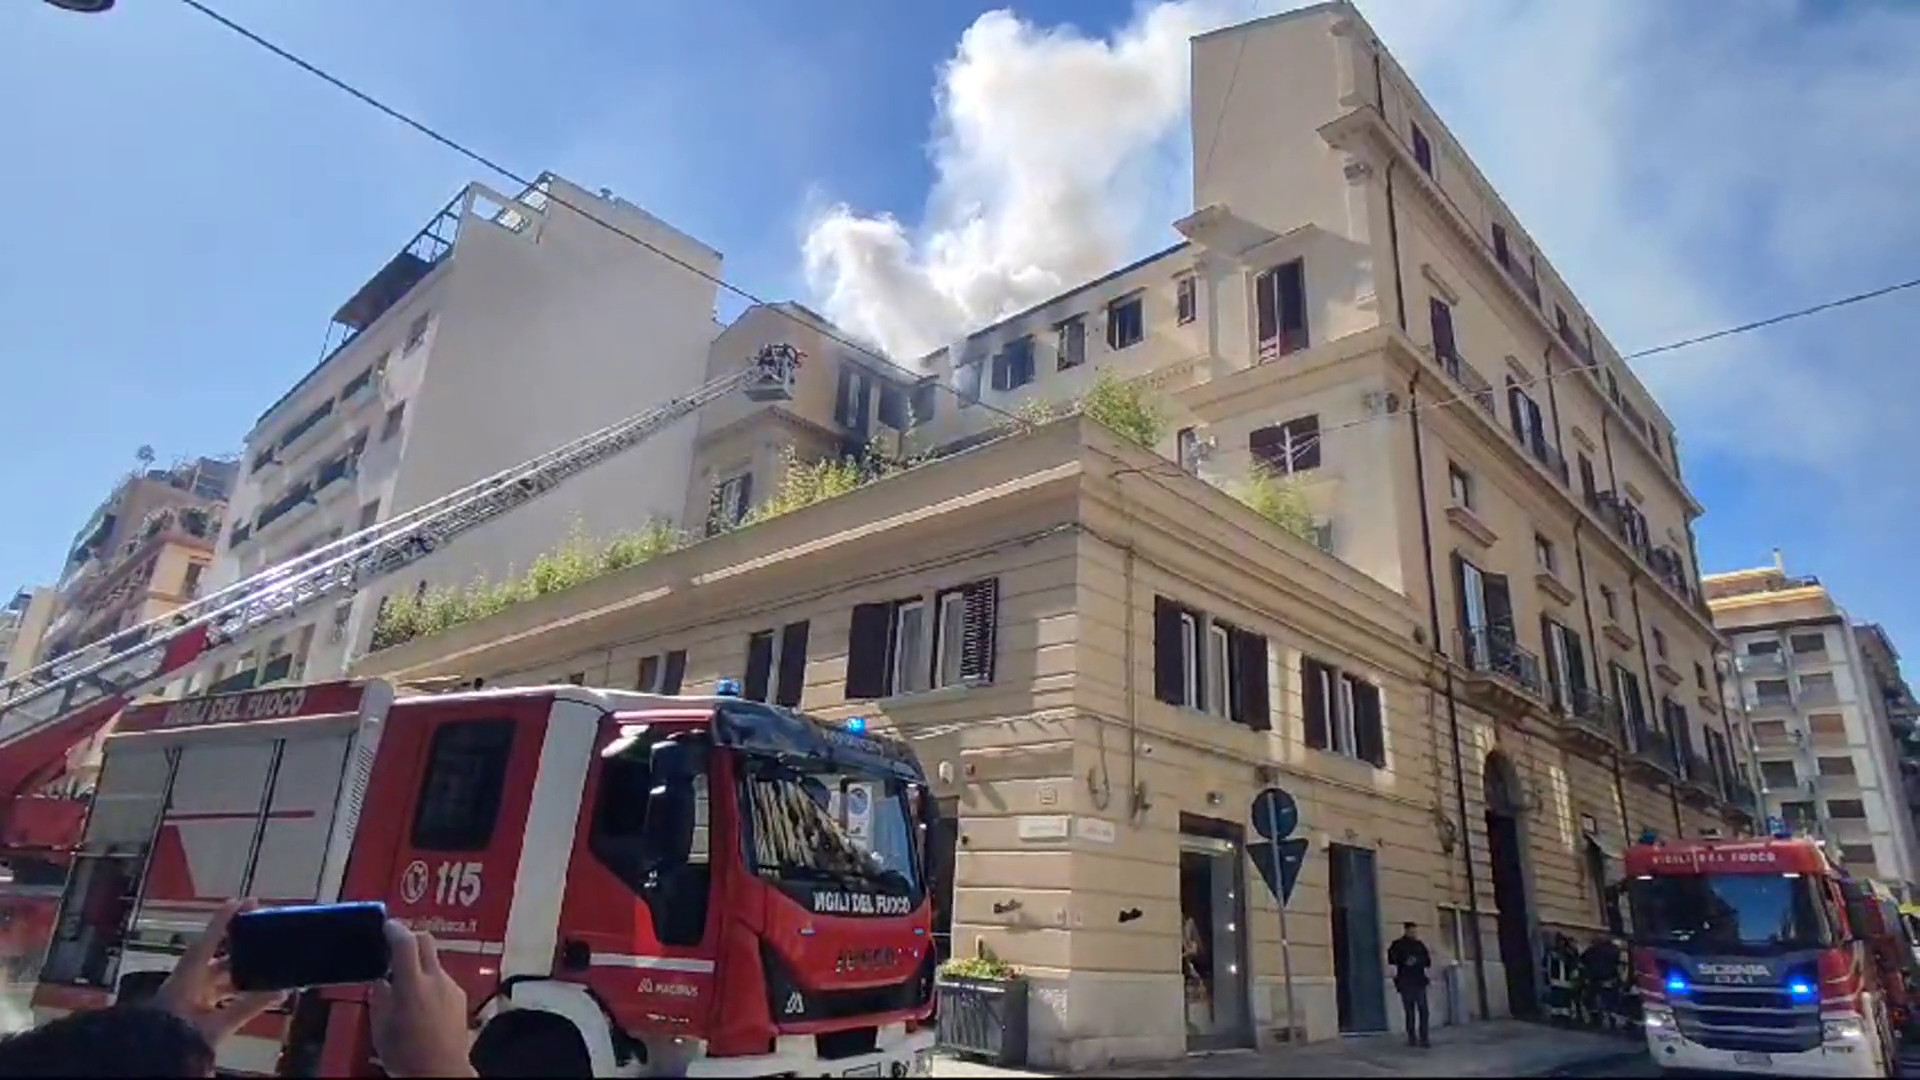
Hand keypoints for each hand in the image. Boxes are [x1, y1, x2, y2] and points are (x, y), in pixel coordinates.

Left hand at [154, 899, 284, 1047]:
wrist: (147, 1058)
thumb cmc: (175, 1037)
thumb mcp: (216, 1025)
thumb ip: (247, 1008)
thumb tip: (280, 991)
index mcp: (188, 977)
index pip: (209, 939)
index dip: (227, 918)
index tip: (246, 901)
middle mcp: (186, 982)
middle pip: (217, 958)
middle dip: (241, 949)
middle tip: (264, 938)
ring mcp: (186, 997)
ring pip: (218, 977)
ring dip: (240, 973)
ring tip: (266, 970)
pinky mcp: (188, 1011)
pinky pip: (216, 994)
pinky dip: (234, 992)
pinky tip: (251, 996)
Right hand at [369, 921, 475, 1078]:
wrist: (440, 1072)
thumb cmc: (405, 1055)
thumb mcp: (381, 1028)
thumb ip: (380, 998)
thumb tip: (380, 981)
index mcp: (412, 985)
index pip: (406, 942)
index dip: (394, 929)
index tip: (386, 926)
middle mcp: (436, 980)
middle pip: (426, 940)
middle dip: (409, 938)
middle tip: (394, 947)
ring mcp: (451, 987)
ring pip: (434, 961)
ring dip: (419, 964)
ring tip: (404, 984)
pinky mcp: (460, 997)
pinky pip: (442, 979)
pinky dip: (430, 981)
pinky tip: (421, 1001)